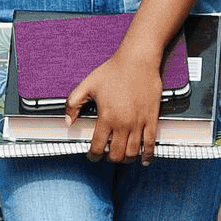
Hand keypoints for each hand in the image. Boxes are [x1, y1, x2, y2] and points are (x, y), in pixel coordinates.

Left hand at [66, 44, 167, 162]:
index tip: (92, 156)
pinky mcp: (151, 119)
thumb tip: (68, 121)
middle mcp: (123, 123)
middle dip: (109, 158)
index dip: (92, 156)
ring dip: (126, 159)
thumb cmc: (114, 71)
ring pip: (133, 152)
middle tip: (106, 155)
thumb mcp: (87, 85)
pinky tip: (144, 159)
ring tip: (122, 157)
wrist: (138, 61)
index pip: (97, 146)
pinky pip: (151, 143)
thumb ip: (73, 103)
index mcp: (106, 117)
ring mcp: (138, 122)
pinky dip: (148, 155)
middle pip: (116, 154)